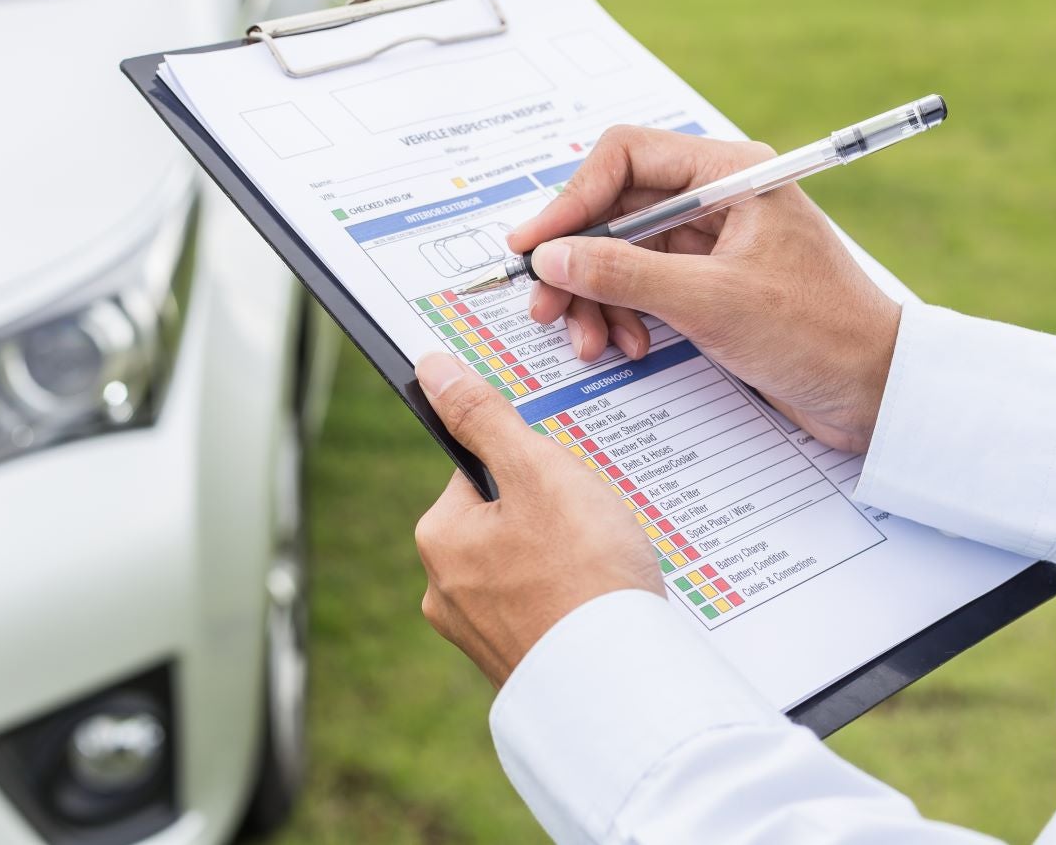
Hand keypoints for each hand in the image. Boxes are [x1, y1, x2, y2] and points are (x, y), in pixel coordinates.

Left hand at [413, 352, 661, 687]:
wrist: (622, 686)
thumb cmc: (583, 571)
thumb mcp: (536, 471)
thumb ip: (483, 417)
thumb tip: (433, 369)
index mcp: (440, 538)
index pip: (482, 469)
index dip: (532, 466)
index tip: (567, 483)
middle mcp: (446, 590)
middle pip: (507, 516)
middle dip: (553, 512)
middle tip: (594, 527)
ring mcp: (481, 633)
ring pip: (529, 562)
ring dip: (568, 555)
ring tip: (604, 565)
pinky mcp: (518, 661)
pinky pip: (546, 606)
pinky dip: (574, 596)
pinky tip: (601, 600)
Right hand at [511, 126, 900, 452]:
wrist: (876, 392)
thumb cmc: (821, 333)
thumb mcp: (712, 302)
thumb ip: (624, 275)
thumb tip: (552, 258)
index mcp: (729, 173)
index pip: (624, 157)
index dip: (571, 199)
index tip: (534, 245)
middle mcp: (715, 197)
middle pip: (612, 208)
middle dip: (575, 260)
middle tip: (545, 305)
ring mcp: (709, 242)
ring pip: (618, 252)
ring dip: (594, 297)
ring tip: (591, 341)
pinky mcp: (706, 282)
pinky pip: (639, 286)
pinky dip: (622, 315)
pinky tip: (627, 346)